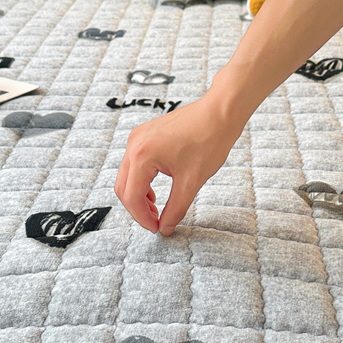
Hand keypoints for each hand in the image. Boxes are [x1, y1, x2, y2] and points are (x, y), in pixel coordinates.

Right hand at [115, 92, 246, 235]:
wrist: (219, 113)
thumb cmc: (209, 140)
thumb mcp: (192, 181)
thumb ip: (176, 208)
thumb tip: (165, 228)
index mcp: (142, 155)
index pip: (131, 196)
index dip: (142, 218)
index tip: (157, 229)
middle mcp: (134, 144)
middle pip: (123, 187)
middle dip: (137, 209)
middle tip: (156, 222)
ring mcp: (137, 137)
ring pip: (127, 176)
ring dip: (138, 195)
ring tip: (157, 208)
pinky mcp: (144, 135)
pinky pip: (134, 163)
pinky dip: (141, 181)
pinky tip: (156, 191)